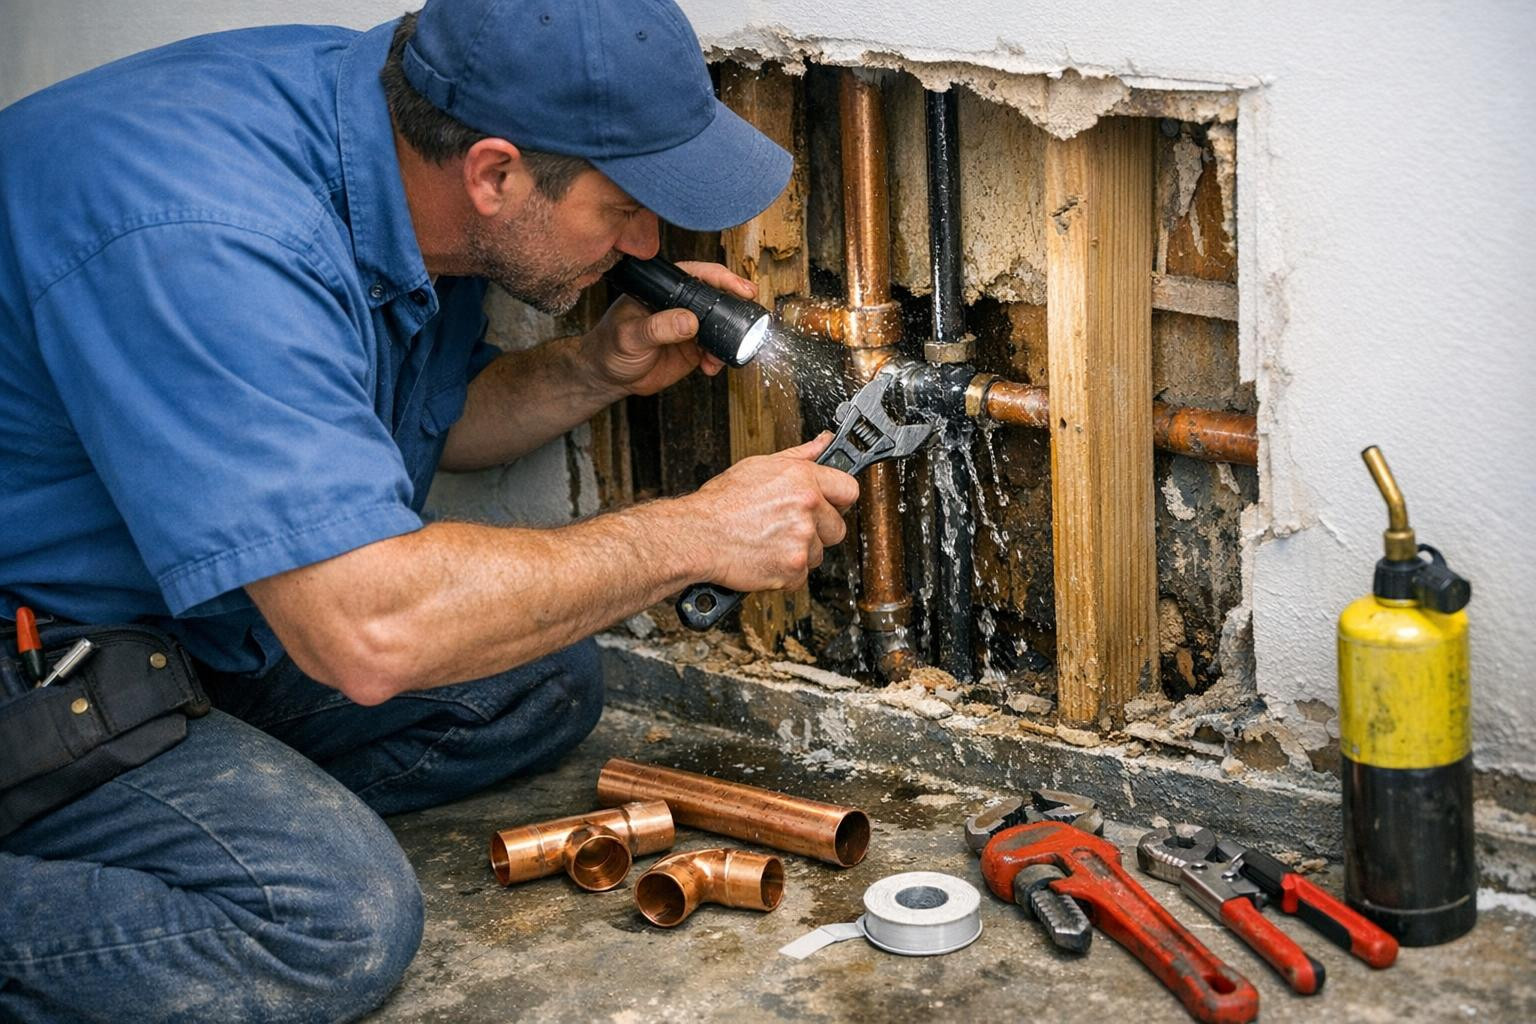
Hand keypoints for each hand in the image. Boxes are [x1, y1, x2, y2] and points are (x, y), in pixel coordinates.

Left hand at [580, 261, 756, 396]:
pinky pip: (715, 351)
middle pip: (718, 298)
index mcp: (665, 289)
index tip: (742, 289)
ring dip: (729, 339)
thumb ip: (658, 328)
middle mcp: (681, 304)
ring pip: (721, 326)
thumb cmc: (610, 347)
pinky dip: (719, 360)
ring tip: (722, 353)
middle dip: (737, 307)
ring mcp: (689, 327)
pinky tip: (710, 368)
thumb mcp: (630, 336)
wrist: (608, 377)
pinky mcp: (693, 350)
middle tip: (751, 317)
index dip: (724, 279)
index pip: (700, 275)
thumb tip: (689, 321)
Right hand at [682, 433, 860, 592]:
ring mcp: (802, 539)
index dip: (838, 500)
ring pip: (819, 553)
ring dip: (799, 552)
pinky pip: (801, 575)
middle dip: (818, 531)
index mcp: (803, 479)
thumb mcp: (760, 466)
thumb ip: (799, 455)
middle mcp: (807, 507)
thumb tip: (823, 442)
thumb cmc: (722, 503)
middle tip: (788, 527)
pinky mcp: (793, 568)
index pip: (848, 489)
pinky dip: (785, 572)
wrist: (697, 535)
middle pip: (837, 528)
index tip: (830, 505)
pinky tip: (766, 557)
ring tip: (770, 541)